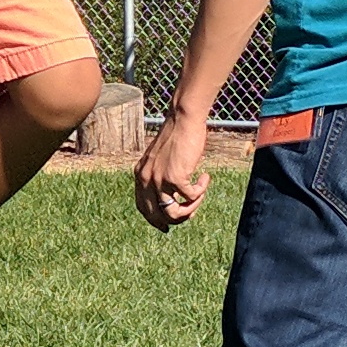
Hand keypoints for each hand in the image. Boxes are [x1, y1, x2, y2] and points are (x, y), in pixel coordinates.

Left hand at [136, 107, 212, 230]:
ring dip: (191, 207)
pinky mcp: (176, 177)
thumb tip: (173, 198)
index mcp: (141, 175)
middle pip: (158, 216)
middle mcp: (147, 179)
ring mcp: (160, 180)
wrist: (183, 119)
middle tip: (192, 212)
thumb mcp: (161, 159)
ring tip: (200, 194)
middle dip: (177, 219)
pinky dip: (201, 191)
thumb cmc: (176, 136)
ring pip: (174, 212)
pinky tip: (205, 177)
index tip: (167, 226)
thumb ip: (160, 176)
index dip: (155, 220)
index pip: (143, 208)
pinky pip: (191, 197)